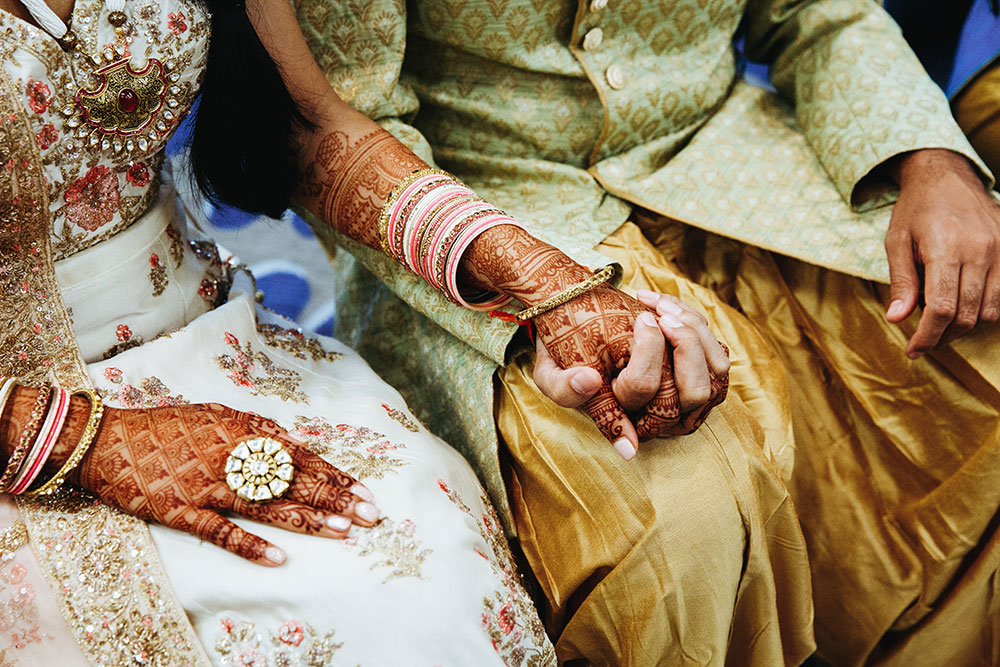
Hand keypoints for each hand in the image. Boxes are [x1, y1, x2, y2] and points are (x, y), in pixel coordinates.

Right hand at [69, 402, 378, 565]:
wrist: (108, 440)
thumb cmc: (167, 426)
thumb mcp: (216, 413)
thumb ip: (256, 426)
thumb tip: (292, 438)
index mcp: (244, 433)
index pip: (301, 457)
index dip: (334, 475)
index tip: (363, 491)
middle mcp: (232, 458)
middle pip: (294, 481)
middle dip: (335, 499)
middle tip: (369, 515)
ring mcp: (208, 486)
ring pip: (267, 505)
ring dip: (307, 520)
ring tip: (341, 533)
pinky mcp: (183, 511)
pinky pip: (221, 532)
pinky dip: (250, 545)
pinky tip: (279, 558)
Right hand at [531, 286, 728, 458]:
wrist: (580, 324)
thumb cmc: (566, 353)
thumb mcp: (548, 374)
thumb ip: (561, 388)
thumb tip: (590, 382)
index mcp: (630, 420)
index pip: (651, 397)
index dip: (649, 356)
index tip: (640, 318)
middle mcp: (662, 415)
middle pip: (694, 392)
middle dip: (683, 345)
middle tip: (654, 315)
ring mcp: (685, 394)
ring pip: (714, 374)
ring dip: (694, 333)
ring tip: (660, 307)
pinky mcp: (701, 371)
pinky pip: (717, 352)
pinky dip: (695, 322)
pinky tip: (661, 304)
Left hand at [884, 149, 999, 357]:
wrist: (946, 176)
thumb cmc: (915, 210)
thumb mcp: (896, 242)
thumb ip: (901, 282)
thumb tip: (897, 319)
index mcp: (945, 249)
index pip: (942, 308)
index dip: (927, 336)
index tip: (914, 349)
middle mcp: (979, 251)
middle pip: (966, 315)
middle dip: (943, 337)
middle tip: (923, 342)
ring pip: (989, 310)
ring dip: (964, 327)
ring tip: (940, 327)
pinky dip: (983, 310)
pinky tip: (961, 308)